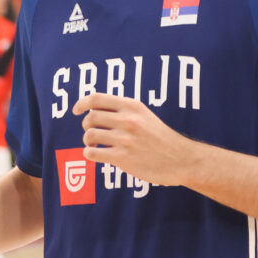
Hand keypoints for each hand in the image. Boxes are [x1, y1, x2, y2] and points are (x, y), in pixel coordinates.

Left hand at [73, 92, 193, 186]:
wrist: (181, 159)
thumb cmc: (161, 138)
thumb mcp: (145, 115)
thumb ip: (124, 111)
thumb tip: (95, 110)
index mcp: (132, 106)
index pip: (96, 99)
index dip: (81, 103)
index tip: (76, 110)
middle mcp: (128, 120)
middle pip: (90, 118)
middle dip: (86, 125)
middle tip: (91, 133)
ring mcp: (125, 139)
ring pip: (89, 135)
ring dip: (87, 141)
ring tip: (94, 145)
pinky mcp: (123, 158)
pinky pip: (92, 154)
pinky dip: (89, 154)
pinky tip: (96, 155)